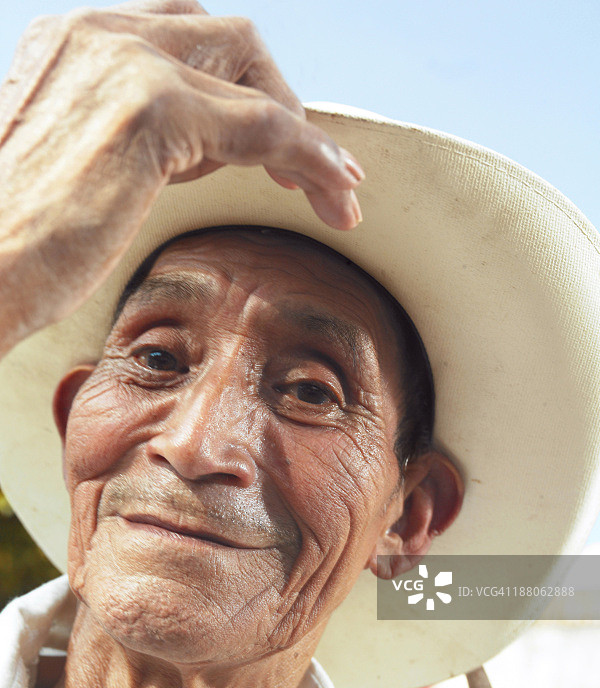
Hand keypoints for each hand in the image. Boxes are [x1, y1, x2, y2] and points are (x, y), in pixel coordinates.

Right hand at [0, 0, 363, 356]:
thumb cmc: (17, 242)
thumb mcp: (76, 164)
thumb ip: (130, 136)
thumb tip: (195, 147)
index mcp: (71, 42)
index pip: (184, 38)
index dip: (239, 90)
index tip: (273, 149)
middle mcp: (96, 33)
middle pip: (227, 40)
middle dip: (276, 101)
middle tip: (306, 169)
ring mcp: (123, 62)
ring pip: (255, 75)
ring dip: (302, 133)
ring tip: (335, 190)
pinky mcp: (152, 110)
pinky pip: (266, 125)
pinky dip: (310, 156)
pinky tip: (336, 191)